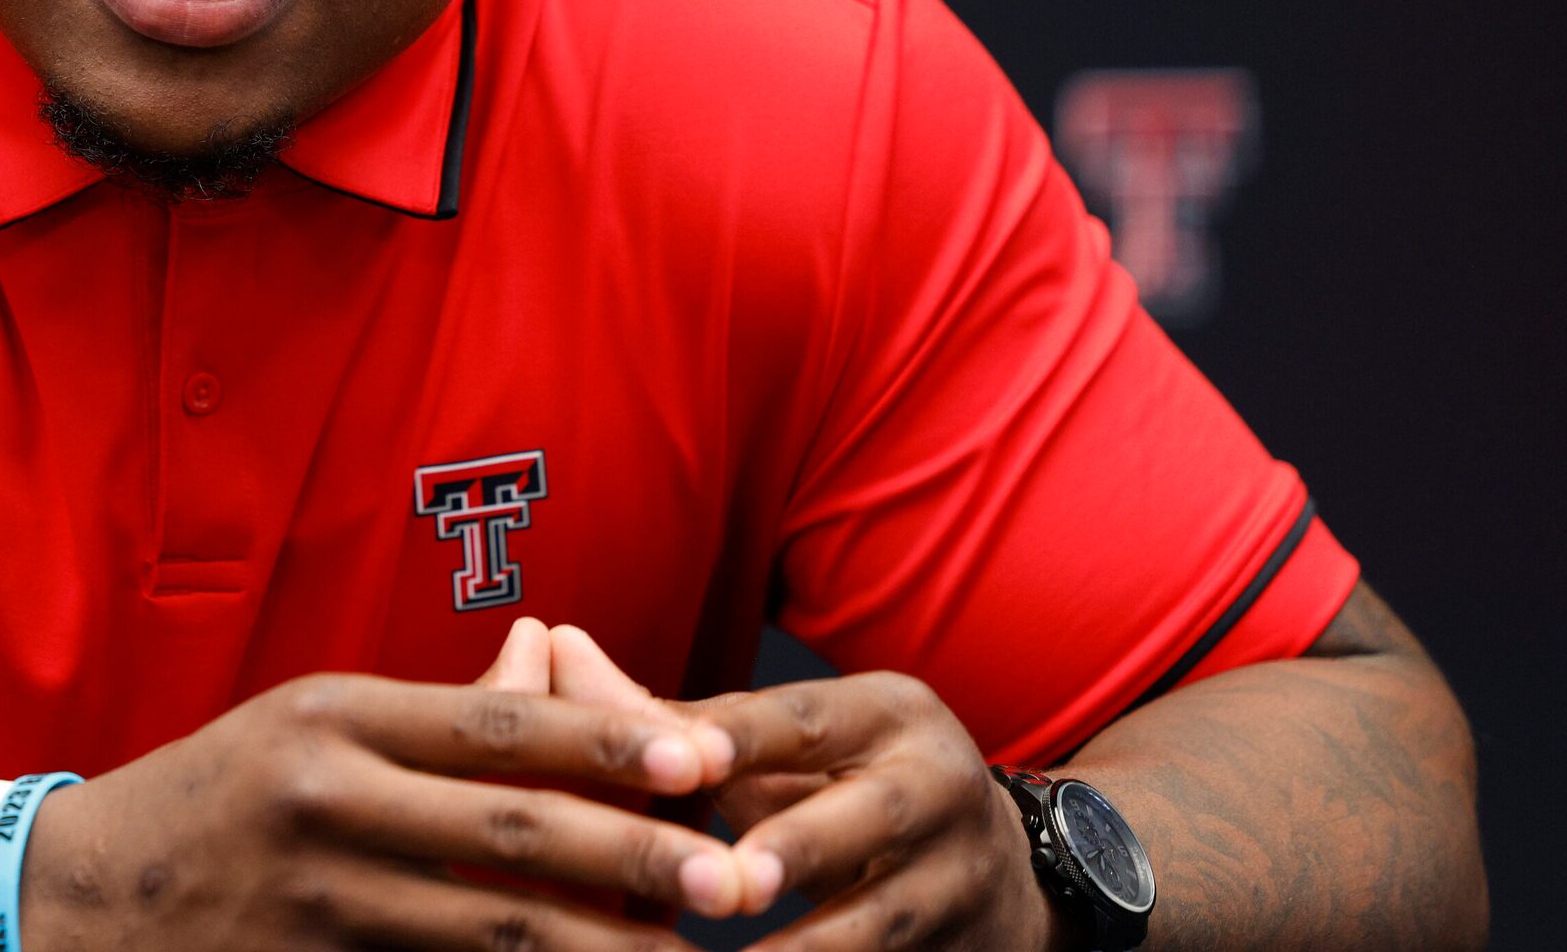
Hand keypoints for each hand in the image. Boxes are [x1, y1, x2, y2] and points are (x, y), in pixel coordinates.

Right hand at [21, 620, 755, 948]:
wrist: (75, 900)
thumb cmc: (214, 796)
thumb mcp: (308, 722)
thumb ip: (433, 712)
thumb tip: (547, 658)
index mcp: (334, 716)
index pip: (497, 724)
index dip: (610, 740)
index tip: (706, 758)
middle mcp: (326, 797)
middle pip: (508, 830)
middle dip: (632, 856)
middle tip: (732, 877)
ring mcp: (317, 896)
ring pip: (487, 928)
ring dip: (596, 945)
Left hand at [542, 629, 1061, 949]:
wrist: (1010, 875)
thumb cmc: (846, 790)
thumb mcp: (780, 745)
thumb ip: (670, 714)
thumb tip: (556, 645)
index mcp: (884, 712)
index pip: (802, 719)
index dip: (739, 740)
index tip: (679, 763)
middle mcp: (936, 783)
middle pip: (869, 816)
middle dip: (796, 848)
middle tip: (728, 884)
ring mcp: (961, 876)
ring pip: (887, 918)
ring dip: (811, 949)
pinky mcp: (971, 949)